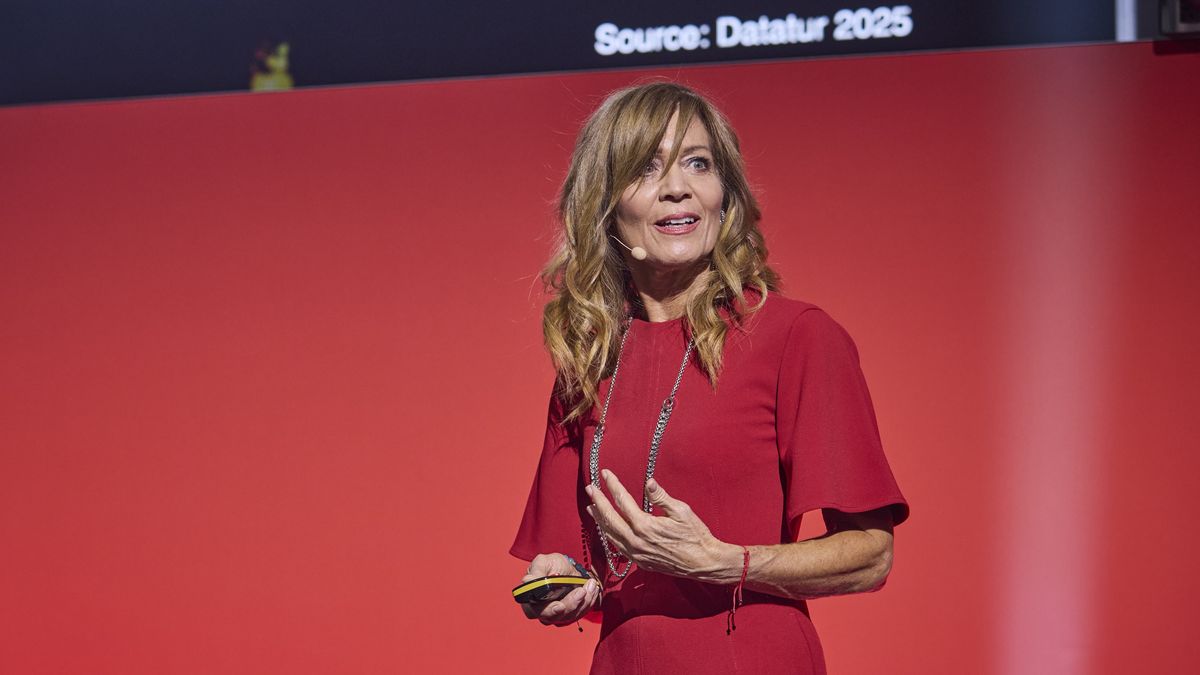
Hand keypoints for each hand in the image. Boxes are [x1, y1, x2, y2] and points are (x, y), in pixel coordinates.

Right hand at [518, 553, 601, 625]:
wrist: (566, 567)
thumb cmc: (551, 565)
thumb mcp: (543, 562)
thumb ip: (537, 571)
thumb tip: (527, 580)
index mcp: (531, 600)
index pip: (536, 611)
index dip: (549, 611)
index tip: (560, 606)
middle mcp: (543, 611)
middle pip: (557, 616)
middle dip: (571, 604)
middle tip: (581, 591)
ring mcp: (558, 615)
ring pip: (572, 615)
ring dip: (584, 600)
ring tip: (590, 584)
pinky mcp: (572, 614)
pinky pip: (582, 612)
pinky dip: (590, 600)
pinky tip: (592, 588)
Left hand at [586, 469, 736, 581]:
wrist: (704, 563)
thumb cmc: (696, 536)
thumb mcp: (682, 512)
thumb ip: (662, 497)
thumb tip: (648, 483)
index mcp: (645, 526)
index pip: (623, 501)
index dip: (613, 485)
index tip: (606, 473)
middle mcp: (636, 542)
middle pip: (610, 519)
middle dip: (598, 501)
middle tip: (590, 488)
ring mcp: (636, 554)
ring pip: (611, 535)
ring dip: (600, 519)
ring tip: (592, 507)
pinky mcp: (640, 562)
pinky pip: (618, 547)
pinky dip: (610, 535)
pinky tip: (607, 529)